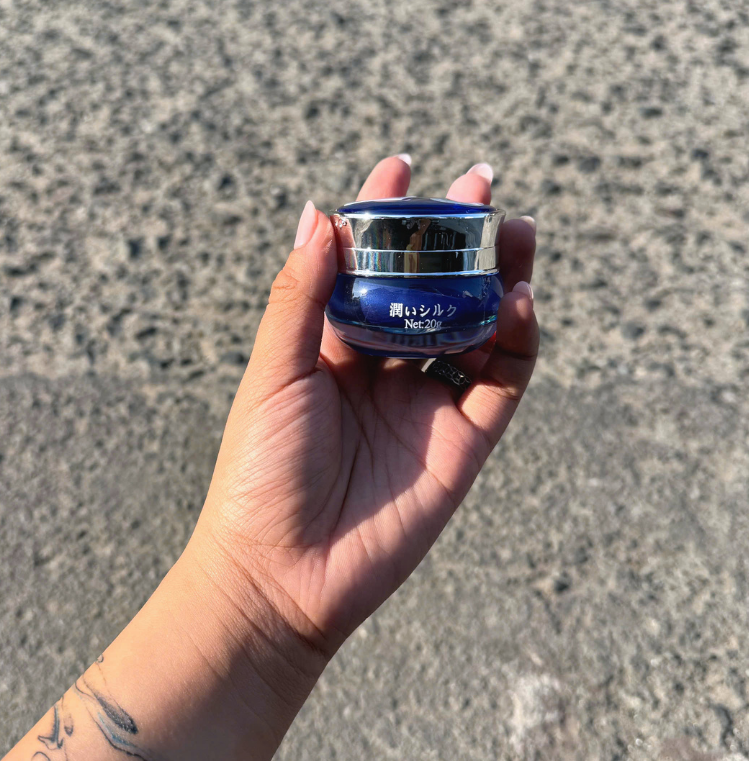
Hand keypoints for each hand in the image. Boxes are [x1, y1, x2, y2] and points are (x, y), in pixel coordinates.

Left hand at [190, 156, 537, 658]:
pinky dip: (519, 340)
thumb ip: (300, 296)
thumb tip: (316, 212)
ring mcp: (427, 405)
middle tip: (479, 186)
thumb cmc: (260, 473)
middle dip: (457, 239)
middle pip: (434, 291)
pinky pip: (502, 382)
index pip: (369, 269)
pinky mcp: (462, 443)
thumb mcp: (275, 374)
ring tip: (514, 234)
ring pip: (478, 329)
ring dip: (500, 280)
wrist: (283, 575)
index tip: (400, 167)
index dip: (386, 219)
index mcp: (335, 349)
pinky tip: (517, 299)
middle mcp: (385, 370)